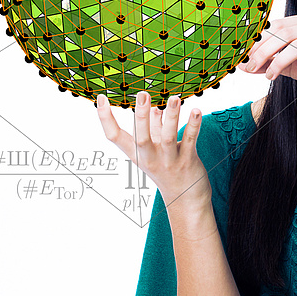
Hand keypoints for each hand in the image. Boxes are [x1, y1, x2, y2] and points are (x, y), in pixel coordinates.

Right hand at [96, 91, 211, 216]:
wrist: (186, 201)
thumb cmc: (169, 170)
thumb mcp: (155, 151)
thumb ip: (154, 128)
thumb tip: (154, 107)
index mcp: (137, 155)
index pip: (115, 137)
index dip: (105, 119)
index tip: (100, 98)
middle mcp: (150, 159)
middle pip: (141, 137)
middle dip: (141, 115)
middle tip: (142, 94)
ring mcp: (169, 161)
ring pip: (167, 137)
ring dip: (171, 117)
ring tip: (174, 98)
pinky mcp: (188, 162)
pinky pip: (190, 141)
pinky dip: (193, 126)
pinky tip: (196, 111)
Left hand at [238, 14, 296, 99]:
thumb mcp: (288, 67)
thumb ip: (268, 63)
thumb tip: (242, 66)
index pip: (276, 26)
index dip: (259, 41)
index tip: (245, 57)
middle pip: (284, 33)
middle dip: (264, 52)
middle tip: (253, 67)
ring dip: (280, 62)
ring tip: (271, 76)